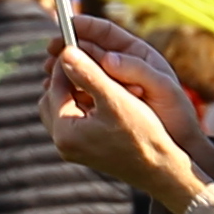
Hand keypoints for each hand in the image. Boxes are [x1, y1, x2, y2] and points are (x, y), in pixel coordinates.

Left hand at [46, 29, 209, 212]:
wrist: (162, 170)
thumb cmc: (143, 134)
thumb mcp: (116, 99)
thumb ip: (89, 74)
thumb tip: (65, 51)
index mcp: (66, 131)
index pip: (55, 86)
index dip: (66, 62)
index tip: (77, 43)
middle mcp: (63, 144)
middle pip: (51, 98)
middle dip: (65, 77)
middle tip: (82, 58)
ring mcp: (72, 150)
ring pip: (61, 108)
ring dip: (73, 90)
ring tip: (92, 73)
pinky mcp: (84, 151)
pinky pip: (73, 120)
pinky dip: (81, 104)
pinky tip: (100, 94)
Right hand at [56, 18, 206, 153]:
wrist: (179, 146)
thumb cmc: (176, 113)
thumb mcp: (162, 88)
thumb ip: (137, 70)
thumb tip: (107, 57)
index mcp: (137, 55)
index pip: (106, 33)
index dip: (85, 26)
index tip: (66, 24)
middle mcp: (121, 67)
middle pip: (88, 50)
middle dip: (68, 48)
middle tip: (50, 51)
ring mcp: (111, 85)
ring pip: (82, 71)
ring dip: (64, 69)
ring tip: (49, 73)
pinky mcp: (103, 104)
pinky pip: (81, 92)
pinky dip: (68, 91)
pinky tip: (56, 93)